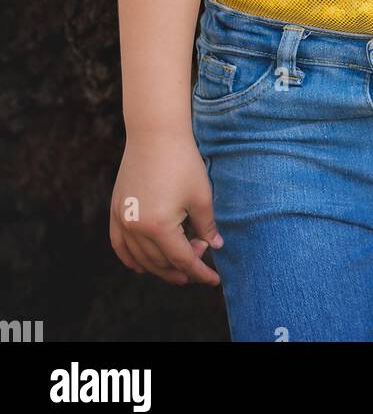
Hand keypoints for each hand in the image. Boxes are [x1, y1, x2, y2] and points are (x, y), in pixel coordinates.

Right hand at [109, 129, 223, 285]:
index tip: (213, 280)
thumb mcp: (201, 196)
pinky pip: (119, 244)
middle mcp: (136, 227)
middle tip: (200, 259)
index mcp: (159, 226)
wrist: (155, 133)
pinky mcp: (116, 210)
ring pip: (140, 257)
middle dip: (182, 266)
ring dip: (159, 266)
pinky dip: (130, 258)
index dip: (200, 272)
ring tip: (177, 266)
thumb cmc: (183, 161)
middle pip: (160, 261)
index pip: (182, 259)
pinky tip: (141, 266)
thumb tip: (214, 247)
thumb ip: (207, 226)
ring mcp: (123, 219)